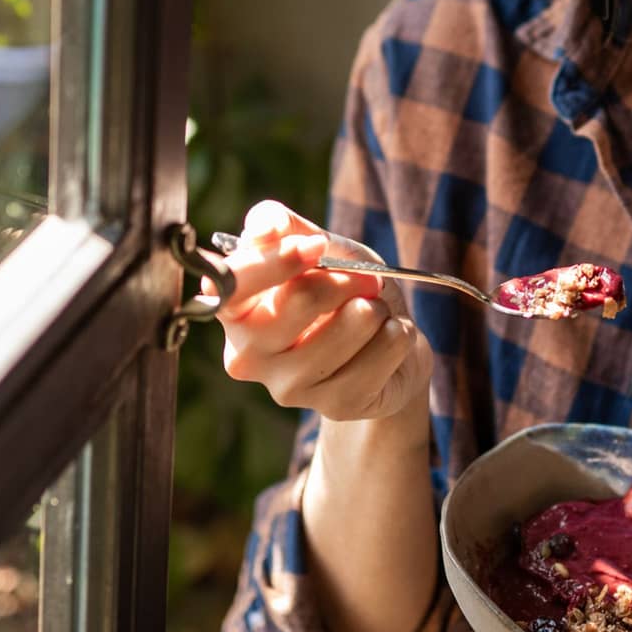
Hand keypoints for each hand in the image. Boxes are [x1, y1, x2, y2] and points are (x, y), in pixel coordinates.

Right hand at [214, 199, 432, 423]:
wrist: (383, 339)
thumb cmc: (340, 287)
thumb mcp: (313, 246)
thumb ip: (283, 226)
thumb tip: (266, 224)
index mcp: (233, 310)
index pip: (233, 282)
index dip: (278, 258)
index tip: (316, 245)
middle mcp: (248, 354)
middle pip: (300, 299)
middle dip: (348, 278)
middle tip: (369, 279)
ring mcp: (288, 387)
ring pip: (350, 326)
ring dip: (376, 307)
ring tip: (375, 313)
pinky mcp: (333, 406)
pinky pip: (382, 353)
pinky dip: (398, 333)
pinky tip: (390, 337)